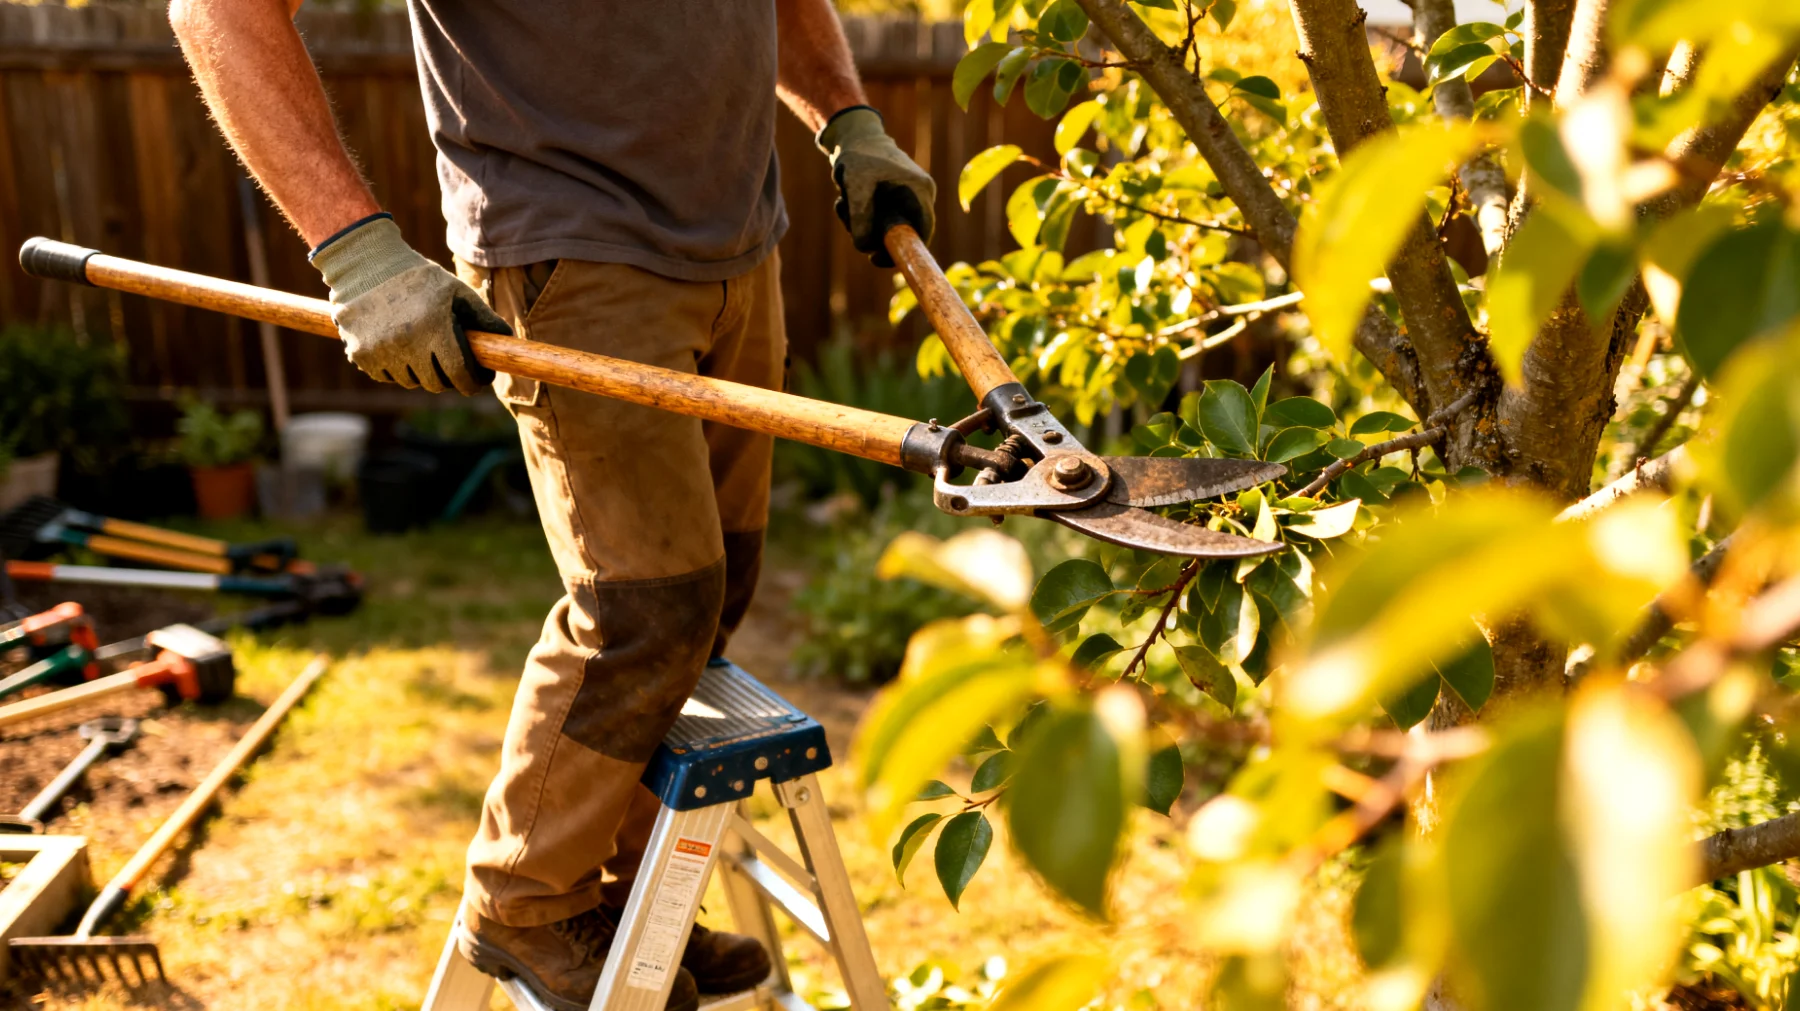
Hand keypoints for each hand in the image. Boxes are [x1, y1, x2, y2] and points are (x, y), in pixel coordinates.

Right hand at [309, 214, 509, 394]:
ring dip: (422, 373)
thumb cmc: (418, 277)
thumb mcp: (455, 290)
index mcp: (434, 328)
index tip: (477, 381)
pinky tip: (400, 348)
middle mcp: (407, 344)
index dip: (472, 383)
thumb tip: (506, 339)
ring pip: (411, 382)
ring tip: (424, 351)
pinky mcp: (360, 355)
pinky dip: (397, 369)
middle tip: (453, 366)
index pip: (460, 374)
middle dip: (450, 378)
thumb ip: (482, 317)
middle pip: (436, 384)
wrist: (364, 263)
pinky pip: (387, 376)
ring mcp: (380, 352)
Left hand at [816, 107, 935, 267]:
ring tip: (843, 204)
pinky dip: (860, 216)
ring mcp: (909, 196)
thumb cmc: (858, 155)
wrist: (853, 133)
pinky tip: (845, 200)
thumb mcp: (856, 187)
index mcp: (921, 190)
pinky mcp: (895, 197)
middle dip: (874, 235)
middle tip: (850, 226)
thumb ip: (860, 219)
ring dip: (862, 224)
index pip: (923, 232)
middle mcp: (920, 194)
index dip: (904, 251)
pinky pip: (879, 218)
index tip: (876, 259)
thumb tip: (866, 248)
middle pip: (903, 232)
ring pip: (887, 227)